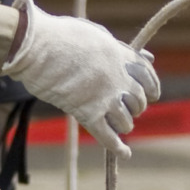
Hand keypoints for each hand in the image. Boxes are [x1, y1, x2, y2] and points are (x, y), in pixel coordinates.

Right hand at [3, 0, 158, 156]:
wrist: (38, 47)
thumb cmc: (62, 36)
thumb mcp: (97, 35)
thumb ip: (122, 49)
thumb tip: (149, 57)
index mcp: (122, 57)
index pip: (148, 77)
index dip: (152, 87)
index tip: (152, 94)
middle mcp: (119, 80)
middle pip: (139, 102)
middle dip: (134, 106)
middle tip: (123, 106)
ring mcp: (105, 99)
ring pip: (126, 122)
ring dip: (123, 123)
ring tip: (114, 121)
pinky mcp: (88, 114)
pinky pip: (108, 137)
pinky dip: (118, 148)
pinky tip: (126, 153)